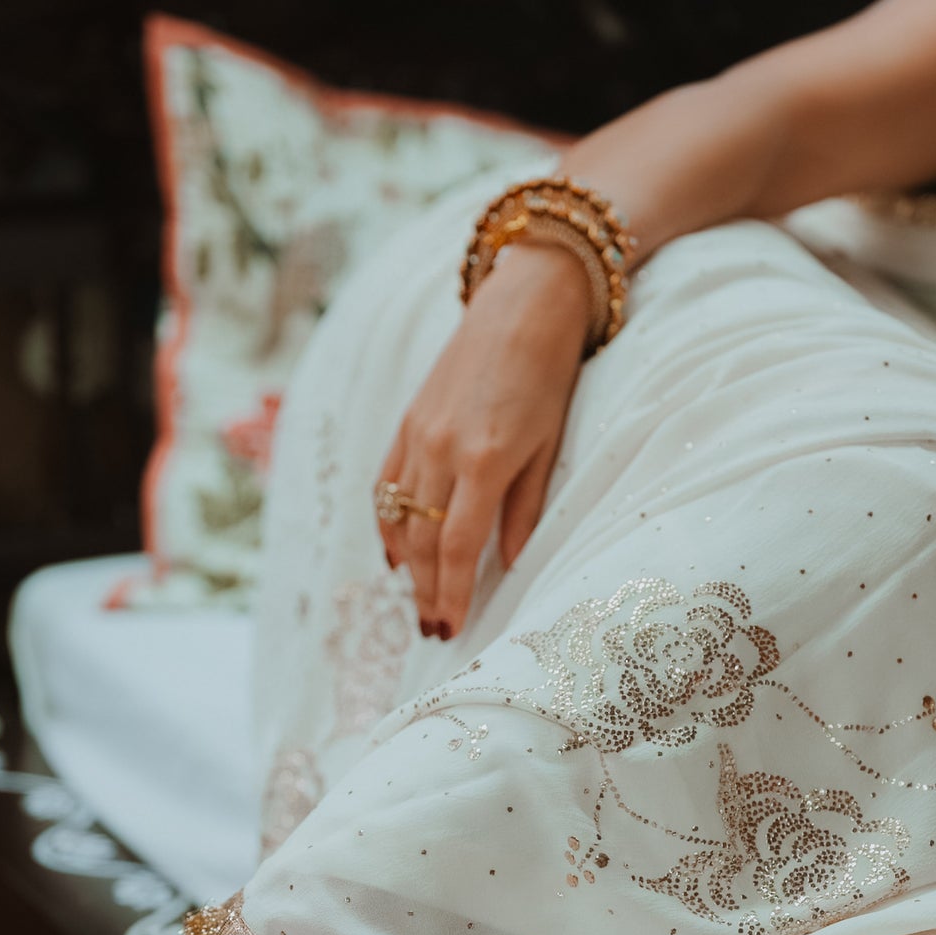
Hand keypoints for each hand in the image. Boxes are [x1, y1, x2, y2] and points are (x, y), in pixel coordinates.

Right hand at [377, 243, 593, 636]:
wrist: (522, 305)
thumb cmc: (549, 374)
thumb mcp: (550, 445)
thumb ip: (526, 507)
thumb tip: (510, 566)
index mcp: (483, 460)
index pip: (456, 546)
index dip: (450, 593)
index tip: (451, 628)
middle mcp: (441, 449)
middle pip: (421, 540)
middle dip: (425, 590)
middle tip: (432, 629)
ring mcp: (418, 434)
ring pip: (398, 516)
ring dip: (405, 566)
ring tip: (416, 601)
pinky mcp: (407, 420)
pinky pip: (385, 483)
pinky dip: (386, 522)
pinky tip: (395, 553)